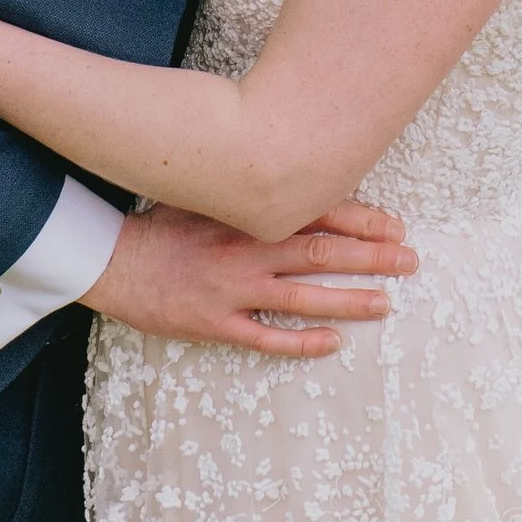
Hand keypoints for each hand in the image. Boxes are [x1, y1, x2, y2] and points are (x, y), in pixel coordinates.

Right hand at [82, 200, 415, 355]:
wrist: (110, 259)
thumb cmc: (163, 225)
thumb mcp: (208, 195)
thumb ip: (251, 192)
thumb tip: (301, 178)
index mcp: (246, 215)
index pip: (316, 212)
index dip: (362, 219)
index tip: (396, 226)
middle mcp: (247, 250)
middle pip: (321, 252)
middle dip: (371, 257)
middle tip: (410, 262)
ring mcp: (233, 290)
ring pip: (303, 297)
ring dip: (348, 300)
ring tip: (385, 303)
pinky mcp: (215, 323)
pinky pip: (265, 337)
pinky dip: (301, 342)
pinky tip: (333, 343)